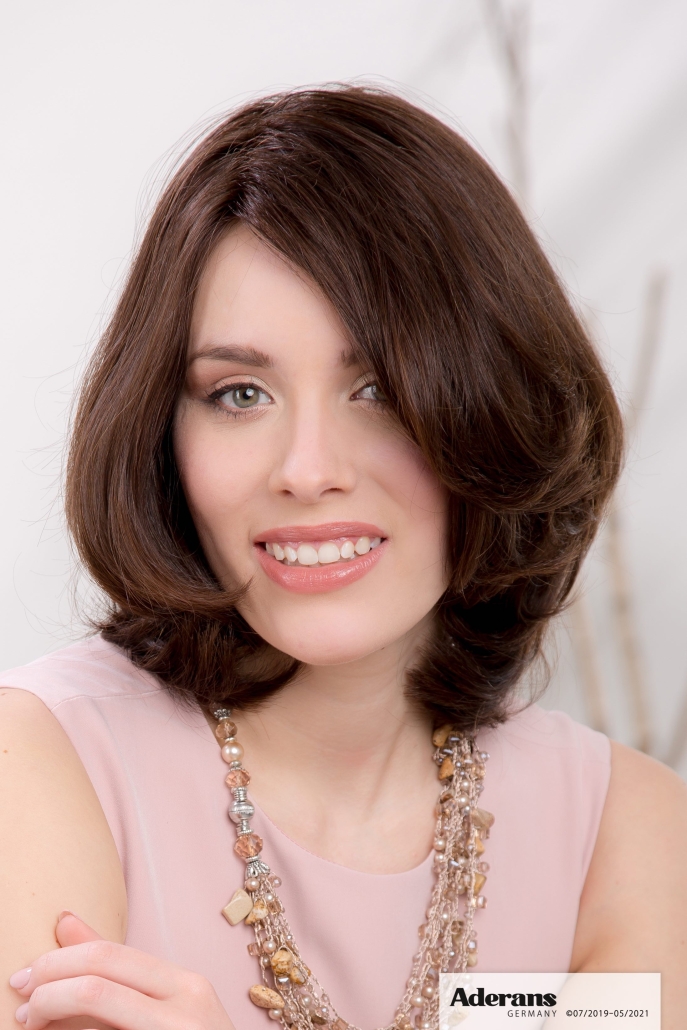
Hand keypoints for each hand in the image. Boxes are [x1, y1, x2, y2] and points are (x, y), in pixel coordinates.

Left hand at [10, 912, 235, 1029]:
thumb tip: (63, 921)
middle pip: (95, 987)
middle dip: (46, 993)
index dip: (56, 963)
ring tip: (32, 1029)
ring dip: (51, 1019)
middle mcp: (186, 1009)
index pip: (108, 957)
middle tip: (22, 1010)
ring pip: (93, 1020)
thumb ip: (116, 969)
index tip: (25, 978)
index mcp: (186, 985)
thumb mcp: (167, 1005)